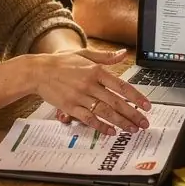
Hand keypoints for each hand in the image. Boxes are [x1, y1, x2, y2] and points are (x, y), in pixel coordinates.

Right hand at [28, 48, 150, 135]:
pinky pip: (88, 118)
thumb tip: (123, 54)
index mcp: (96, 71)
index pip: (121, 85)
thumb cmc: (61, 62)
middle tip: (144, 123)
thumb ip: (106, 57)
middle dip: (133, 114)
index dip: (136, 97)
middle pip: (116, 101)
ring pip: (105, 112)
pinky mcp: (70, 107)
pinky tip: (110, 131)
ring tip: (132, 129)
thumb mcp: (84, 54)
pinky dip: (100, 126)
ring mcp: (80, 96)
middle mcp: (90, 84)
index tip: (147, 105)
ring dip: (121, 122)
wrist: (38, 71)